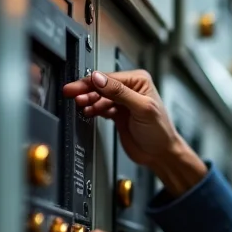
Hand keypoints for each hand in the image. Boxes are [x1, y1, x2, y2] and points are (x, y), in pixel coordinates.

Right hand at [63, 69, 180, 167]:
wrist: (160, 154)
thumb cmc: (160, 132)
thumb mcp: (142, 108)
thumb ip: (120, 92)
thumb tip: (99, 78)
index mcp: (139, 81)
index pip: (109, 77)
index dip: (91, 82)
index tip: (76, 87)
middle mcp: (130, 89)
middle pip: (101, 85)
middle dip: (86, 90)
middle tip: (71, 94)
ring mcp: (123, 101)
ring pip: (99, 96)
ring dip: (88, 100)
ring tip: (80, 105)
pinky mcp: (117, 113)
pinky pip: (100, 107)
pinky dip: (92, 109)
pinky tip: (87, 111)